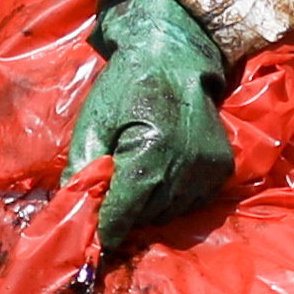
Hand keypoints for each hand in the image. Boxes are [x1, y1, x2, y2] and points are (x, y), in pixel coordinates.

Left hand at [71, 0, 236, 250]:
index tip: (96, 236)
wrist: (174, 57)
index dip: (107, 227)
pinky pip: (193, 202)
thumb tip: (71, 207)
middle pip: (147, 216)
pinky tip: (161, 175)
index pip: (125, 212)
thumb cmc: (125, 86)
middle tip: (112, 197)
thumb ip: (81, 168)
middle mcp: (185, 166)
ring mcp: (208, 169)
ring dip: (150, 207)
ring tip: (136, 180)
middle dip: (126, 213)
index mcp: (149, 153)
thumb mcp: (93, 122)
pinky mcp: (222, 168)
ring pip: (171, 213)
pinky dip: (174, 198)